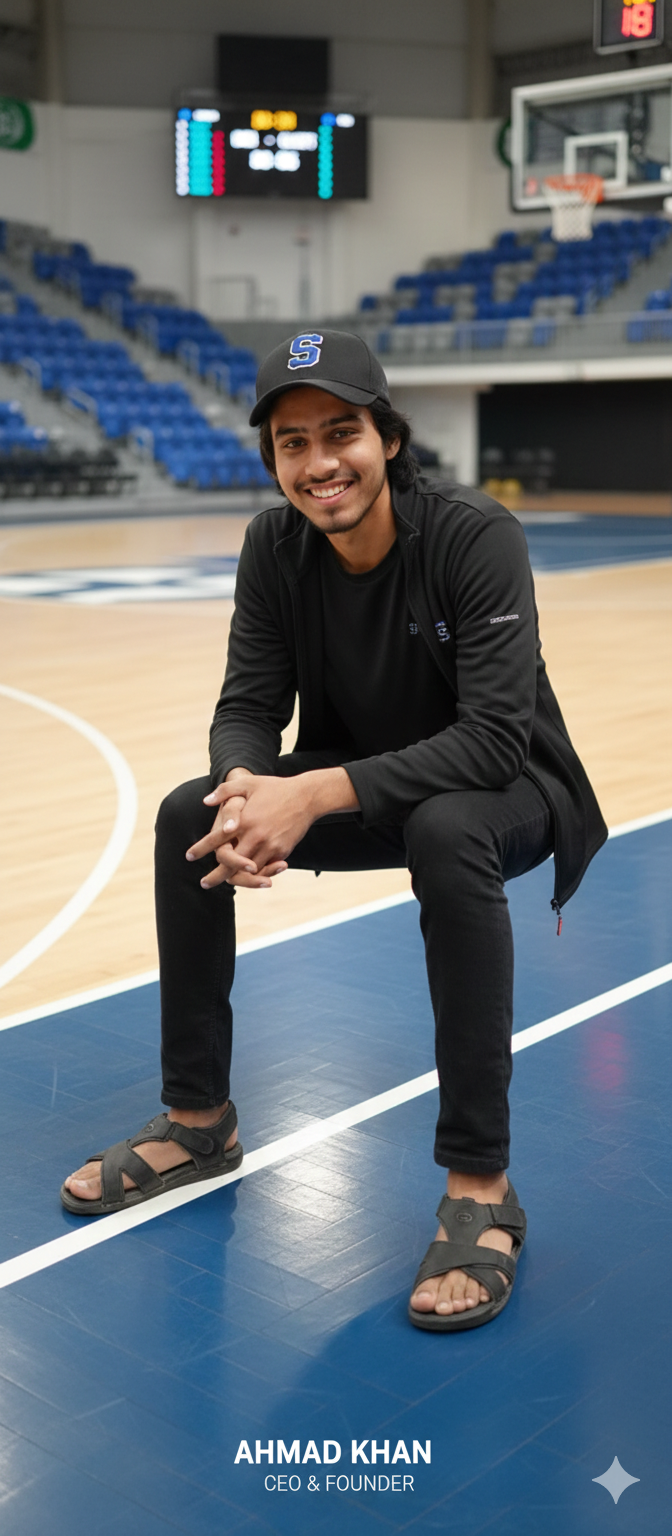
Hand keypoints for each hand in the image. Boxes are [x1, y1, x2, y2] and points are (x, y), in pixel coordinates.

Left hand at [186, 767, 356, 890]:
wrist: (306, 796)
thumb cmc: (275, 788)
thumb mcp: (248, 784)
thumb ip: (224, 791)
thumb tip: (205, 801)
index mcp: (243, 821)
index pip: (216, 840)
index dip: (200, 849)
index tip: (189, 856)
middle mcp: (255, 837)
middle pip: (230, 865)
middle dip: (215, 876)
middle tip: (204, 883)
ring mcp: (270, 846)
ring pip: (248, 872)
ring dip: (236, 878)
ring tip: (226, 881)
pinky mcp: (282, 852)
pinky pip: (265, 870)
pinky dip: (255, 874)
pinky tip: (247, 875)